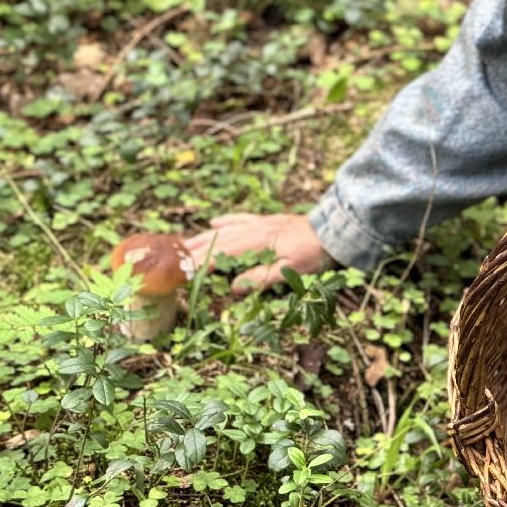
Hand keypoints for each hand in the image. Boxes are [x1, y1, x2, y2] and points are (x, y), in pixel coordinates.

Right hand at [183, 213, 333, 294]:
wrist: (332, 232)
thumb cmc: (313, 254)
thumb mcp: (290, 271)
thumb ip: (261, 278)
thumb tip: (233, 287)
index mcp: (258, 243)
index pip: (224, 254)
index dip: (203, 263)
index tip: (184, 271)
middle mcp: (254, 230)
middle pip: (219, 240)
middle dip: (196, 249)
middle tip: (175, 259)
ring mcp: (260, 223)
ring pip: (226, 229)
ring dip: (204, 236)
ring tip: (185, 244)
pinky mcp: (267, 220)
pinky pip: (241, 218)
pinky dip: (226, 221)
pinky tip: (213, 223)